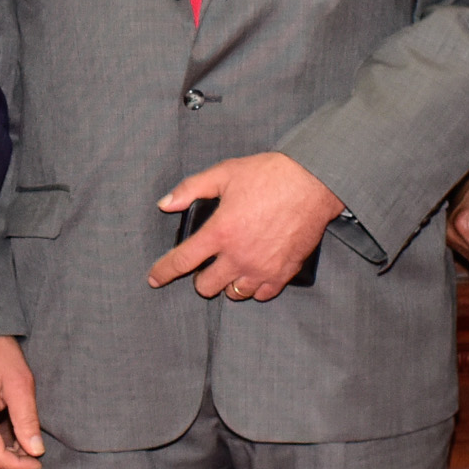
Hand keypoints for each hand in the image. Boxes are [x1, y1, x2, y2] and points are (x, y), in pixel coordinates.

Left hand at [149, 153, 342, 300]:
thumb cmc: (269, 175)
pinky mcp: (283, 272)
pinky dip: (254, 288)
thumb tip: (165, 203)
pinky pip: (261, 294)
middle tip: (205, 265)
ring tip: (230, 268)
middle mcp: (238, 256)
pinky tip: (253, 274)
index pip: (182, 261)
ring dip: (227, 284)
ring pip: (234, 293)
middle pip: (206, 286)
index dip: (163, 272)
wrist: (313, 182)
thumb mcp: (224, 173)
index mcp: (220, 232)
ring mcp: (261, 268)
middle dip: (200, 278)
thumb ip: (190, 189)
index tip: (154, 278)